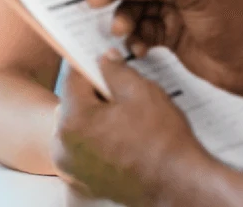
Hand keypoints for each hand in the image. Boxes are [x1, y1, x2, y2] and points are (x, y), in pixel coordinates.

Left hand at [52, 52, 213, 205]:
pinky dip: (100, 140)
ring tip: (127, 118)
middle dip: (95, 94)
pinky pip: (86, 150)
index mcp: (74, 121)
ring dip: (97, 118)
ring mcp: (73, 168)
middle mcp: (64, 148)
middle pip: (74, 104)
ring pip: (79, 128)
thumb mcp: (141, 92)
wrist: (178, 184)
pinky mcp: (84, 182)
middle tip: (122, 92)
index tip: (104, 61)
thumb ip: (116, 70)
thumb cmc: (162, 140)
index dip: (92, 65)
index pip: (74, 79)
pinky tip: (125, 138)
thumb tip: (105, 59)